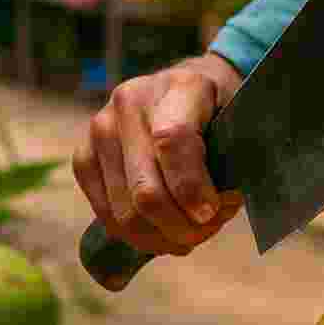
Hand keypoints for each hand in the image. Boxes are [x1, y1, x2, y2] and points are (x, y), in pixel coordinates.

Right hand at [72, 54, 243, 257]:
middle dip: (180, 227)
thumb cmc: (219, 111)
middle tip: (206, 229)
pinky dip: (137, 236)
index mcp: (180, 87)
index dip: (191, 189)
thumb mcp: (240, 124)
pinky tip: (162, 232)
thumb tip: (208, 213)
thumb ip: (232, 162)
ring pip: (124, 213)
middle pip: (146, 191)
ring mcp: (101, 128)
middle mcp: (131, 102)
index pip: (173, 141)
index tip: (210, 213)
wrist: (183, 89)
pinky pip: (106, 215)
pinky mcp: (83, 156)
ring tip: (188, 233)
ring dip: (161, 238)